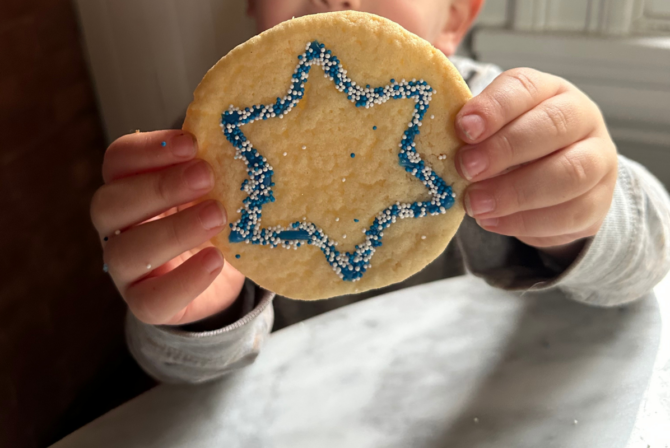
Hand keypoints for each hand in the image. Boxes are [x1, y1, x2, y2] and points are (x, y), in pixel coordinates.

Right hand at [90, 130, 244, 324]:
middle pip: (111, 203)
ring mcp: (126, 269)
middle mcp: (118, 226)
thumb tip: (240, 136)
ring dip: (172, 232)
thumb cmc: (211, 215)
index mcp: (129, 187)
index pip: (119, 161)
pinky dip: (185, 281)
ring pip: (125, 252)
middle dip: (159, 187)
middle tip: (206, 176)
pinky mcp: (145, 303)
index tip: (192, 143)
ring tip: (217, 217)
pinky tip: (215, 260)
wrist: (220, 270)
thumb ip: (214, 166)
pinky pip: (151, 300)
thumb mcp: (212, 187)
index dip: (149, 149)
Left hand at [454, 68, 617, 251]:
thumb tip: (431, 140)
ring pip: (569, 173)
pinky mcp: (597, 203)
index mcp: (549, 91)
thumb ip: (470, 132)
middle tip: (467, 169)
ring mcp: (598, 161)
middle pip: (553, 125)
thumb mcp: (491, 132)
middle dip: (505, 149)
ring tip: (476, 204)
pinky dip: (526, 222)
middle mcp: (581, 119)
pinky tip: (493, 222)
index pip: (525, 87)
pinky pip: (570, 214)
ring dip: (516, 192)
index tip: (463, 128)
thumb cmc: (511, 149)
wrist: (555, 186)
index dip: (494, 108)